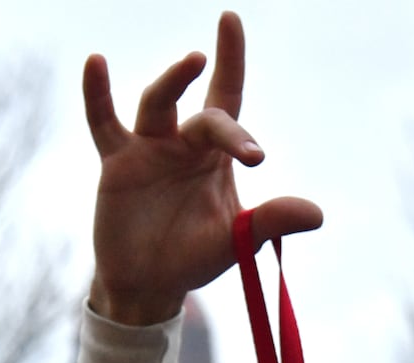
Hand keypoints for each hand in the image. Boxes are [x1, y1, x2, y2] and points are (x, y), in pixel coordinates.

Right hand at [83, 11, 322, 325]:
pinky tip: (96, 62)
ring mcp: (148, 148)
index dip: (231, 58)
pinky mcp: (117, 164)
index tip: (231, 21)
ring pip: (159, 103)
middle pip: (206, 115)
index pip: (228, 97)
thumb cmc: (193, 257)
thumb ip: (271, 221)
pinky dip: (97, 94)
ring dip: (175, 81)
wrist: (148, 285)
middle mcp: (183, 142)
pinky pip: (104, 123)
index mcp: (215, 155)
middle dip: (228, 129)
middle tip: (250, 154)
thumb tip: (317, 214)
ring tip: (195, 60)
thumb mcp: (235, 240)